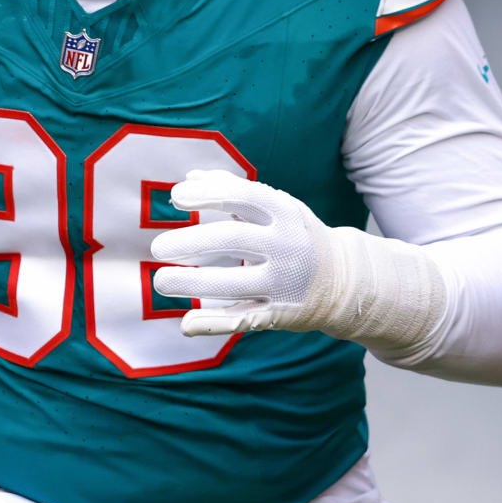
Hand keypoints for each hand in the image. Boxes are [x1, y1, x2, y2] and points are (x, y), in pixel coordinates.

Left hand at [149, 169, 446, 349]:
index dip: (208, 195)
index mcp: (286, 213)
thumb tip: (187, 180)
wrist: (344, 280)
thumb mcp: (276, 207)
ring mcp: (284, 283)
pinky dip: (213, 322)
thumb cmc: (295, 235)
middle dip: (190, 242)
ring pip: (233, 284)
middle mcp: (287, 247)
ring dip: (192, 283)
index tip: (175, 198)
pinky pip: (242, 319)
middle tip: (157, 247)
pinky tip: (186, 322)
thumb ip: (232, 191)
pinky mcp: (280, 314)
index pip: (243, 197)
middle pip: (232, 241)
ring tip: (161, 280)